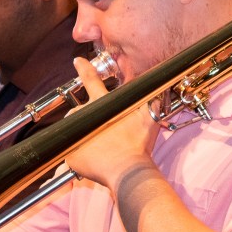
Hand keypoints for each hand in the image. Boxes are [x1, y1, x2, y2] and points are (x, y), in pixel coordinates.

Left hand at [64, 57, 159, 189]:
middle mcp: (84, 115)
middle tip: (102, 131)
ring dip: (84, 134)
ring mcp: (74, 134)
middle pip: (80, 110)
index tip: (77, 60)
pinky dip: (81, 153)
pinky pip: (72, 151)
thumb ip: (152, 101)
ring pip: (75, 129)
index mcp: (102, 104)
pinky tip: (94, 158)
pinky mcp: (69, 154)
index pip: (91, 80)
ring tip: (99, 148)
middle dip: (88, 116)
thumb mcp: (149, 118)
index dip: (84, 68)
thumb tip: (161, 89)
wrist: (127, 171)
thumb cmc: (137, 144)